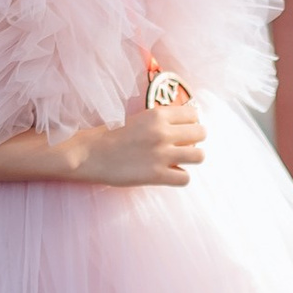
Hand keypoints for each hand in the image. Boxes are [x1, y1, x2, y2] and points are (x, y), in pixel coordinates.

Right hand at [66, 92, 206, 186]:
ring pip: (199, 156)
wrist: (90, 154)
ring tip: (179, 160)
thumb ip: (158, 120)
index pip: (193, 114)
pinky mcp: (157, 175)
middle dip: (195, 139)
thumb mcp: (137, 118)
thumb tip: (180, 124)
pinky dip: (180, 177)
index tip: (182, 129)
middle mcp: (163, 132)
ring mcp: (162, 155)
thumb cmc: (109, 135)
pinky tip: (169, 174)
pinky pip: (185, 178)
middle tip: (182, 145)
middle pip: (202, 133)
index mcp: (158, 115)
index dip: (190, 122)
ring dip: (192, 158)